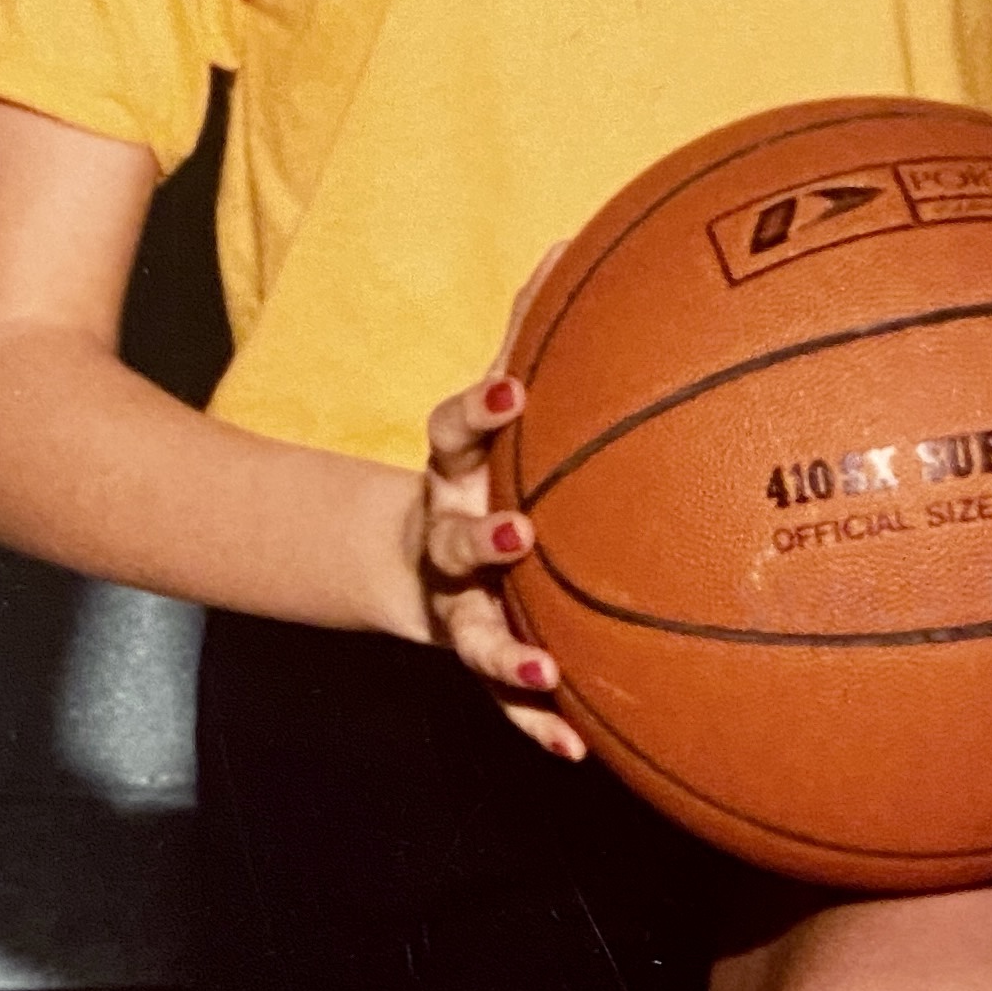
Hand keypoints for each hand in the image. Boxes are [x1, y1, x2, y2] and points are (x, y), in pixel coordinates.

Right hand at [408, 252, 585, 761]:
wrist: (412, 563)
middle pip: (450, 538)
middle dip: (481, 539)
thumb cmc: (482, 469)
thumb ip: (525, 330)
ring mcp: (456, 605)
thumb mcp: (493, 411)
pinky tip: (579, 748)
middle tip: (521, 533)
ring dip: (507, 651)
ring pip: (472, 630)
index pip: (451, 431)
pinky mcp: (476, 656)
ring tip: (546, 667)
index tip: (512, 391)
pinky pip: (503, 700)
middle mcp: (444, 537)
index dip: (476, 410)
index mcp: (452, 470)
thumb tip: (568, 242)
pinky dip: (537, 723)